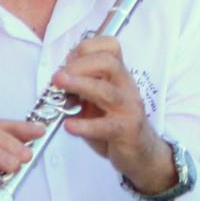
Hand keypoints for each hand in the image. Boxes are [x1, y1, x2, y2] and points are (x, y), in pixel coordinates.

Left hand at [48, 36, 173, 193]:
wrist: (141, 153)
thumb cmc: (115, 123)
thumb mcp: (98, 100)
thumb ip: (81, 87)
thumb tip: (58, 76)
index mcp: (118, 76)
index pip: (110, 47)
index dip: (86, 48)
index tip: (67, 61)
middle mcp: (126, 87)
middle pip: (109, 63)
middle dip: (80, 65)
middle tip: (58, 76)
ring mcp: (128, 108)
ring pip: (106, 91)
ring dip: (80, 85)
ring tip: (59, 85)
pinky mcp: (127, 131)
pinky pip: (106, 126)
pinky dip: (86, 125)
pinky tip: (70, 126)